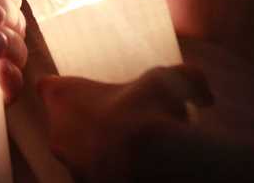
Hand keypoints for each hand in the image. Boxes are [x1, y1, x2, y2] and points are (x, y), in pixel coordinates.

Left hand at [39, 66, 211, 182]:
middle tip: (116, 120)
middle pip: (62, 123)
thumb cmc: (148, 110)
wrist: (152, 160)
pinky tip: (133, 167)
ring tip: (130, 148)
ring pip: (77, 154)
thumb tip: (205, 96)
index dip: (62, 88)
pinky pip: (94, 177)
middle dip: (85, 122)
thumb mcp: (170, 81)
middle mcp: (57, 132)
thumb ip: (189, 81)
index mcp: (63, 97)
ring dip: (97, 151)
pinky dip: (108, 172)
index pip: (49, 87)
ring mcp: (71, 165)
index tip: (78, 90)